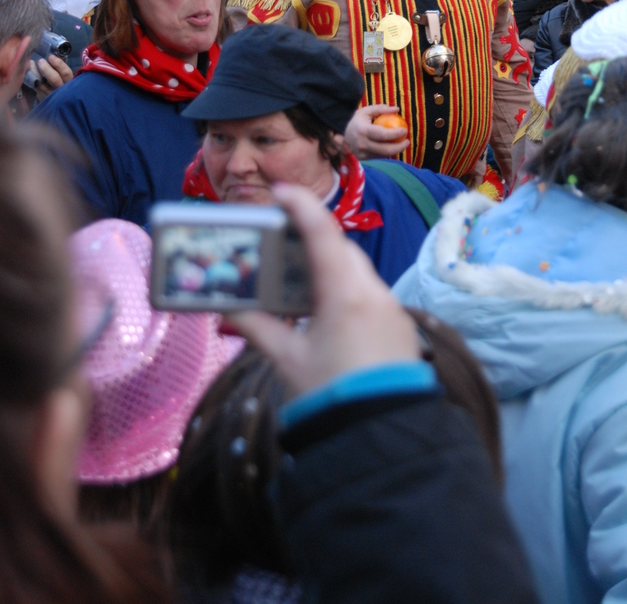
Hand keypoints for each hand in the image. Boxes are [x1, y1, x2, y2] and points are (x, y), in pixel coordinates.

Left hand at [31, 54, 73, 99]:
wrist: (58, 99)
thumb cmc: (63, 82)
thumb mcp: (66, 76)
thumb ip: (61, 67)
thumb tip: (55, 53)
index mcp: (69, 82)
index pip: (66, 73)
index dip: (59, 64)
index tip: (51, 56)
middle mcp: (61, 89)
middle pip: (54, 79)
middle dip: (46, 69)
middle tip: (41, 60)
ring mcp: (50, 94)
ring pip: (42, 84)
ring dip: (35, 72)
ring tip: (31, 63)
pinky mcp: (41, 96)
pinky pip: (35, 87)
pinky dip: (31, 78)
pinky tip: (28, 70)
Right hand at [226, 183, 419, 395]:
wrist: (381, 435)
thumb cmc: (330, 396)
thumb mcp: (287, 360)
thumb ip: (257, 329)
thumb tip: (226, 310)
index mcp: (344, 293)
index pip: (322, 233)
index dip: (301, 207)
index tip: (281, 192)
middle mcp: (373, 292)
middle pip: (342, 250)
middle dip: (314, 241)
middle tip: (284, 241)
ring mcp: (391, 309)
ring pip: (358, 272)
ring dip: (330, 268)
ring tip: (300, 280)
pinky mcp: (399, 327)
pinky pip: (370, 295)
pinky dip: (347, 291)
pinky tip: (326, 311)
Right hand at [344, 104, 409, 158]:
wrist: (339, 133)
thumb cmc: (355, 120)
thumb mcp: (366, 111)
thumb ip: (381, 109)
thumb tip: (396, 109)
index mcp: (363, 131)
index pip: (383, 135)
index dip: (396, 134)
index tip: (405, 130)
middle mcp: (362, 144)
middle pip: (385, 150)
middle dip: (400, 147)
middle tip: (407, 141)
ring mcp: (362, 153)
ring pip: (383, 155)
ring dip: (395, 151)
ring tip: (401, 143)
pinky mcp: (363, 158)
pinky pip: (378, 156)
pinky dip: (386, 152)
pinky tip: (391, 146)